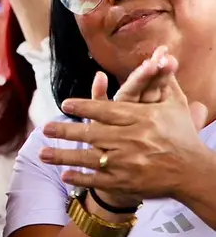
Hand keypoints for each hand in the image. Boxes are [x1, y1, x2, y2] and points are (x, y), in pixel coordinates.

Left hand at [40, 47, 209, 202]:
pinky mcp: (127, 182)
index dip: (84, 108)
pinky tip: (64, 175)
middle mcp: (132, 140)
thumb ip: (163, 81)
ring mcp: (128, 163)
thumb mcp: (174, 106)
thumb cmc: (181, 135)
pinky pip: (99, 180)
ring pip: (90, 158)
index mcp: (141, 119)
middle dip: (65, 132)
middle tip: (44, 128)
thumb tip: (164, 54)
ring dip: (64, 156)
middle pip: (92, 134)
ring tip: (42, 153)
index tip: (64, 105)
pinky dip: (80, 178)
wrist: (194, 172)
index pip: (107, 111)